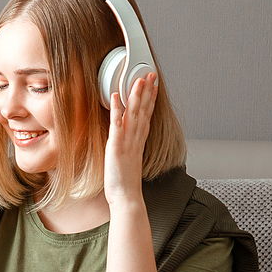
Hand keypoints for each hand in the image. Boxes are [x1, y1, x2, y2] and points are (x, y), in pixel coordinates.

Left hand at [104, 71, 157, 205]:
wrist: (126, 197)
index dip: (150, 99)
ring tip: (139, 79)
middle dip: (147, 91)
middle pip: (143, 110)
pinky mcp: (117, 146)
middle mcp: (135, 139)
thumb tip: (129, 140)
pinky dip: (118, 110)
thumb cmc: (125, 182)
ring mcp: (127, 141)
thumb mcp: (129, 160)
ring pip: (134, 114)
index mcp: (138, 141)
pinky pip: (117, 124)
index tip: (153, 86)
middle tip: (150, 74)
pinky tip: (118, 97)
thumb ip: (130, 147)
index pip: (146, 115)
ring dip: (137, 95)